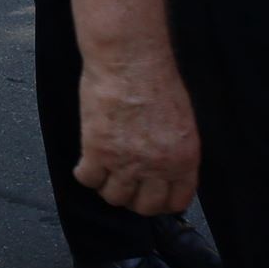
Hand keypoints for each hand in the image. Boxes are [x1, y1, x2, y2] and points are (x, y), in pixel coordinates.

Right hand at [76, 52, 199, 215]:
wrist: (130, 61)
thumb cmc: (156, 80)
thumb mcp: (181, 121)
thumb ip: (174, 150)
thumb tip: (164, 167)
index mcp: (183, 159)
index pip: (176, 201)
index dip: (162, 202)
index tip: (151, 195)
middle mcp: (157, 167)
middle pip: (144, 206)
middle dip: (134, 199)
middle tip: (125, 185)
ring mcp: (126, 162)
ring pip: (114, 197)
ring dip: (108, 187)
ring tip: (104, 171)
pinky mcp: (97, 152)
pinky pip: (88, 179)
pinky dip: (84, 174)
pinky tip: (86, 163)